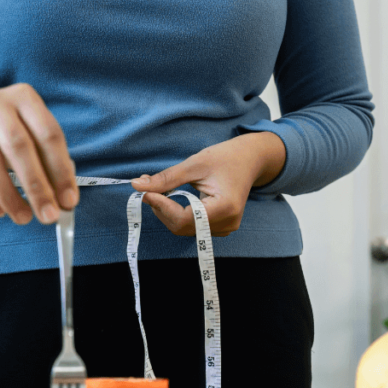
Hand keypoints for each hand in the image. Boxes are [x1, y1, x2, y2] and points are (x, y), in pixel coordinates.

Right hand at [0, 84, 78, 224]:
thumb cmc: (8, 130)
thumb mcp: (32, 132)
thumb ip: (49, 161)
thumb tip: (64, 201)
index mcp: (25, 98)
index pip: (49, 135)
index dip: (61, 171)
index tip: (68, 201)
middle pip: (19, 147)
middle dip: (37, 187)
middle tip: (48, 216)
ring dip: (9, 196)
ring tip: (24, 217)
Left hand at [131, 132, 285, 236]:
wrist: (250, 160)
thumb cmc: (225, 158)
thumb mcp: (194, 164)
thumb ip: (166, 178)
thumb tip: (137, 186)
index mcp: (225, 207)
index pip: (184, 219)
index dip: (161, 207)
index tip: (146, 192)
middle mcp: (227, 223)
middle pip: (182, 227)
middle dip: (162, 210)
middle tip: (149, 190)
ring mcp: (225, 228)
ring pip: (184, 229)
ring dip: (168, 212)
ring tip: (162, 192)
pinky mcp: (220, 228)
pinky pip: (191, 227)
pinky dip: (177, 214)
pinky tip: (175, 199)